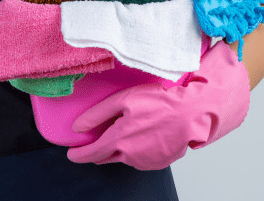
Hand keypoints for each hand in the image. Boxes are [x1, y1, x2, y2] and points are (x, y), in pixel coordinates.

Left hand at [67, 41, 250, 169]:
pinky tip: (145, 135)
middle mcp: (129, 155)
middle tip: (98, 140)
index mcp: (119, 140)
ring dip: (120, 149)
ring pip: (124, 157)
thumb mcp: (125, 99)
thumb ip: (98, 113)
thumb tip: (78, 126)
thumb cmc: (162, 103)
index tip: (71, 153)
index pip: (90, 153)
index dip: (77, 154)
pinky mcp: (158, 163)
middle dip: (98, 151)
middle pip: (105, 157)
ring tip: (129, 131)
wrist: (192, 114)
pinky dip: (137, 150)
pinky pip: (140, 158)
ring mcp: (144, 161)